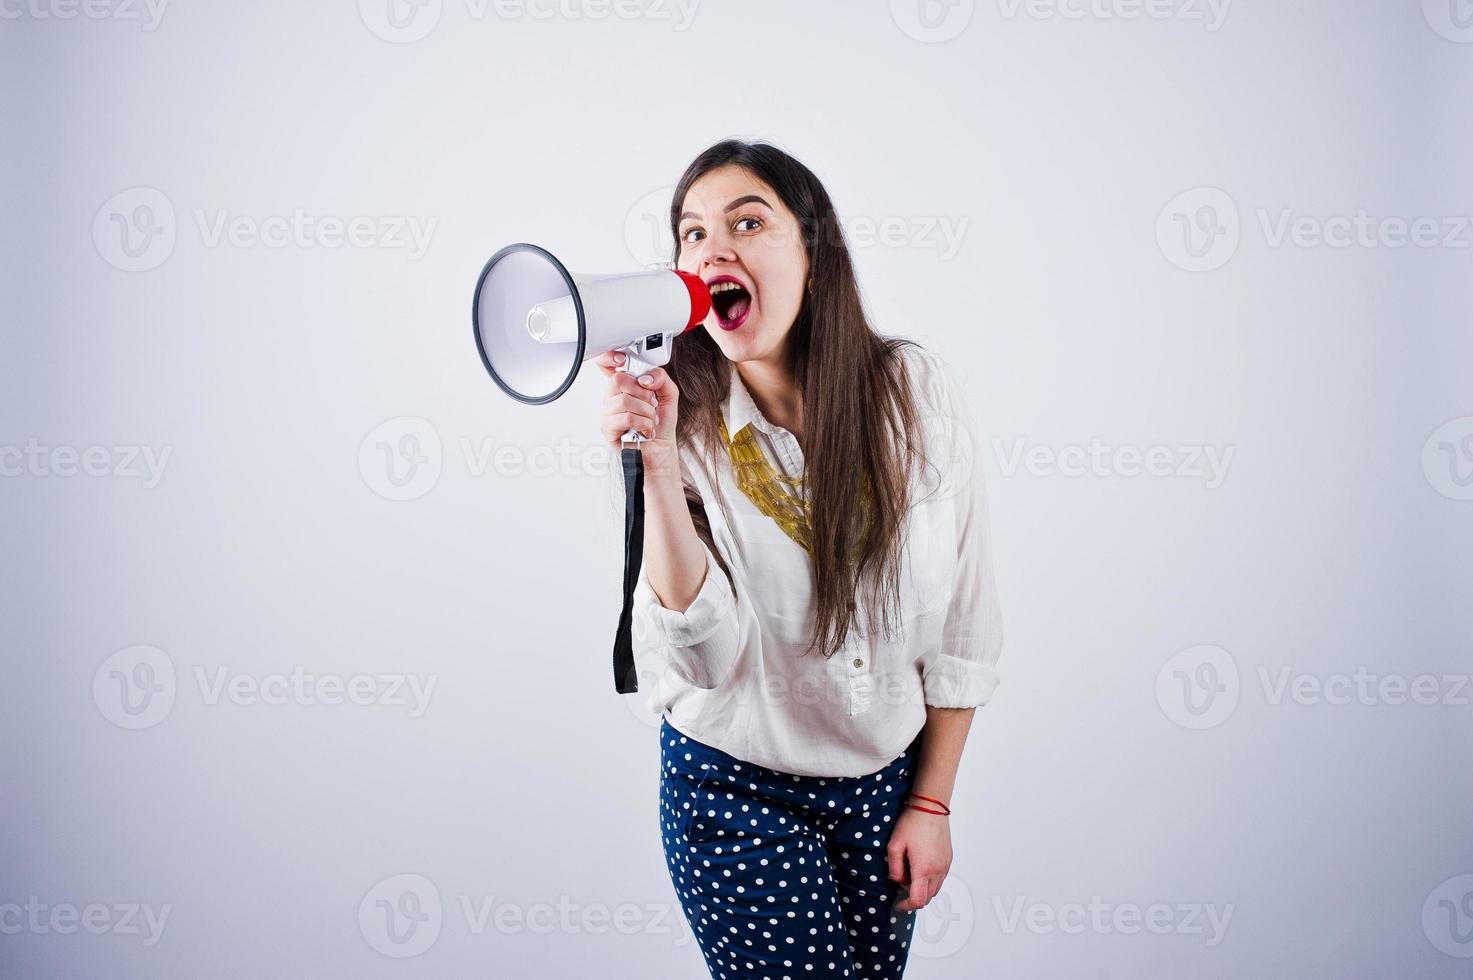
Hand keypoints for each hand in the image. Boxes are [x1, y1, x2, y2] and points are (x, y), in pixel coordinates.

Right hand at [593, 350, 680, 464]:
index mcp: (624, 386)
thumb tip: (646, 377)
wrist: (660, 450)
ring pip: (624, 400)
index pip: (605, 364)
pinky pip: (625, 418)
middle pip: (618, 379)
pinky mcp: (608, 429)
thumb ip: (661, 378)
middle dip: (642, 392)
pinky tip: (645, 430)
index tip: (622, 360)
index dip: (608, 357)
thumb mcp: (668, 395)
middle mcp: (613, 397)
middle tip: (650, 403)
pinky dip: (643, 424)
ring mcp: (608, 413)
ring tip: (650, 420)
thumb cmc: (661, 425)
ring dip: (646, 412)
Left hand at [887, 805, 952, 911]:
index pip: (918, 900)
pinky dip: (930, 879)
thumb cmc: (912, 823)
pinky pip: (940, 878)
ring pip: (935, 889)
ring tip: (910, 871)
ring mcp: (945, 865)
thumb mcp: (894, 845)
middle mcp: (938, 870)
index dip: (906, 906)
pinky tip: (920, 864)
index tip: (898, 904)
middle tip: (902, 880)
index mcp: (923, 869)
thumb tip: (896, 880)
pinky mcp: (948, 859)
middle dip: (913, 895)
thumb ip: (894, 868)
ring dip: (923, 888)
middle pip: (927, 897)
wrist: (931, 807)